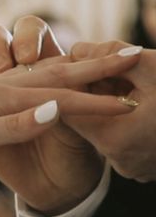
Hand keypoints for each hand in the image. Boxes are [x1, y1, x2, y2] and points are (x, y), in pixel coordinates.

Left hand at [0, 16, 141, 211]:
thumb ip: (15, 124)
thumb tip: (59, 107)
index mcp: (3, 97)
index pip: (62, 97)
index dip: (97, 101)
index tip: (130, 103)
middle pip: (57, 75)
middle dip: (95, 67)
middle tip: (131, 55)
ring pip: (40, 77)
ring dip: (73, 70)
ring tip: (98, 62)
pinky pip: (21, 85)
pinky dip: (44, 81)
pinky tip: (41, 82)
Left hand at [65, 41, 155, 181]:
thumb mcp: (154, 65)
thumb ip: (110, 56)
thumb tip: (75, 49)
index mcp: (116, 140)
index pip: (68, 111)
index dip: (69, 85)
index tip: (75, 65)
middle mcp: (120, 161)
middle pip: (85, 121)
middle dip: (88, 92)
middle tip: (97, 68)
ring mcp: (134, 167)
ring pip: (103, 129)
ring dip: (105, 103)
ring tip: (121, 80)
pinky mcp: (145, 167)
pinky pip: (121, 139)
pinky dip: (121, 117)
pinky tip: (136, 97)